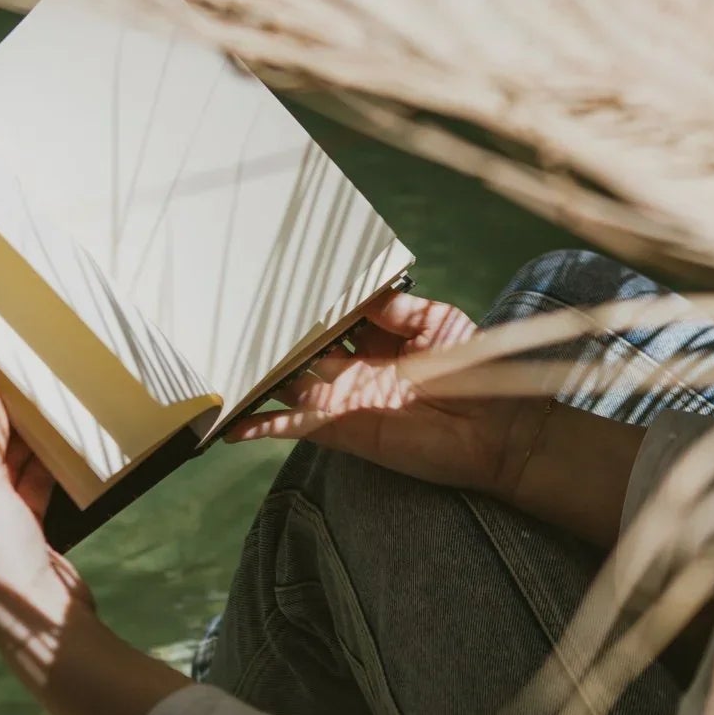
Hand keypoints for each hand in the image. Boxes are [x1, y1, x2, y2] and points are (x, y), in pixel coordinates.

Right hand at [224, 291, 518, 490]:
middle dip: (275, 334)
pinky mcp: (337, 428)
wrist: (492, 430)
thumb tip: (358, 290)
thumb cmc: (475, 373)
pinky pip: (290, 427)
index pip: (332, 318)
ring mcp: (340, 399)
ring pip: (287, 383)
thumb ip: (396, 308)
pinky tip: (230, 427)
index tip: (279, 284)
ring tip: (221, 361)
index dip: (309, 304)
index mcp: (376, 339)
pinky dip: (260, 427)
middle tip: (238, 313)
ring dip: (258, 376)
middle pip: (302, 348)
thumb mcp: (439, 322)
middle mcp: (353, 368)